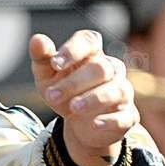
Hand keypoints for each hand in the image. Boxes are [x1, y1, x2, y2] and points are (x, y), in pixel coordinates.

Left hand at [29, 30, 138, 165]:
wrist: (81, 125)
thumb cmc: (65, 92)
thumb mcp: (47, 76)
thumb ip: (42, 58)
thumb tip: (37, 39)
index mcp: (92, 54)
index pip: (89, 41)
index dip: (73, 50)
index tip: (55, 64)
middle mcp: (111, 69)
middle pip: (100, 68)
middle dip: (74, 82)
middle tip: (51, 95)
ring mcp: (122, 92)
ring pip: (116, 90)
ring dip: (93, 99)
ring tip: (73, 108)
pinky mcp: (127, 116)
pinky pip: (124, 116)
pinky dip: (110, 120)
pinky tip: (95, 123)